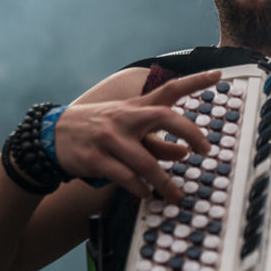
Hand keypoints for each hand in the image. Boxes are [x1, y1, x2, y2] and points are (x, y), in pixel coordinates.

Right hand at [54, 70, 220, 202]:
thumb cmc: (100, 131)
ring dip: (164, 181)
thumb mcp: (128, 129)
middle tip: (205, 149)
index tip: (218, 75)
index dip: (195, 81)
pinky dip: (139, 188)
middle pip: (164, 117)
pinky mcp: (95, 159)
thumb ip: (157, 141)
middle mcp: (125, 118)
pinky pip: (124, 176)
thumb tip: (184, 154)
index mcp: (135, 107)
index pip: (170, 89)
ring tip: (175, 195)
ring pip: (146, 160)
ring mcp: (110, 138)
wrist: (52, 135)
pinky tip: (146, 194)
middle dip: (189, 132)